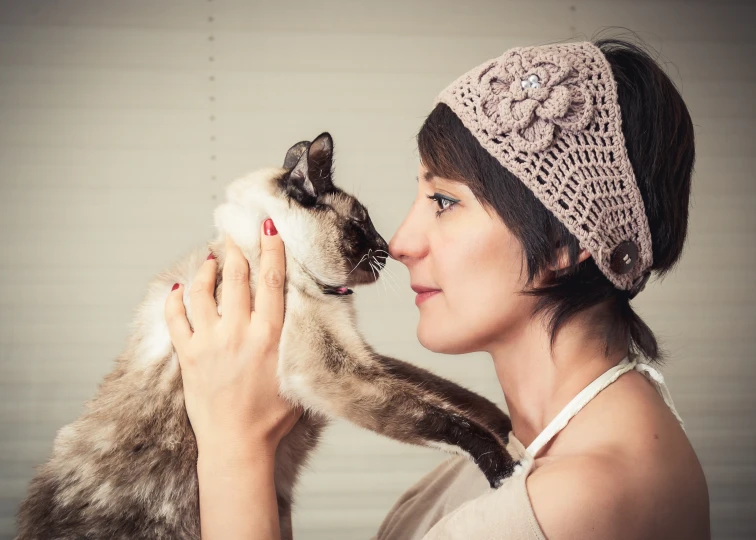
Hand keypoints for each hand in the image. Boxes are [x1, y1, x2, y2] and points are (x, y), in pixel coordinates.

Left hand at [164, 219, 301, 460]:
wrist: (237, 444)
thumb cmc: (273, 416)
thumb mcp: (297, 374)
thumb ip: (299, 342)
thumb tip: (305, 316)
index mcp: (270, 335)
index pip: (271, 280)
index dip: (270, 249)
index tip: (267, 227)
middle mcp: (239, 332)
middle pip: (236, 278)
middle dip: (236, 250)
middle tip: (233, 234)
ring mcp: (209, 342)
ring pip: (204, 292)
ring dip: (207, 270)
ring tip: (211, 258)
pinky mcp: (188, 355)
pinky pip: (176, 319)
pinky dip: (175, 300)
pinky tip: (179, 288)